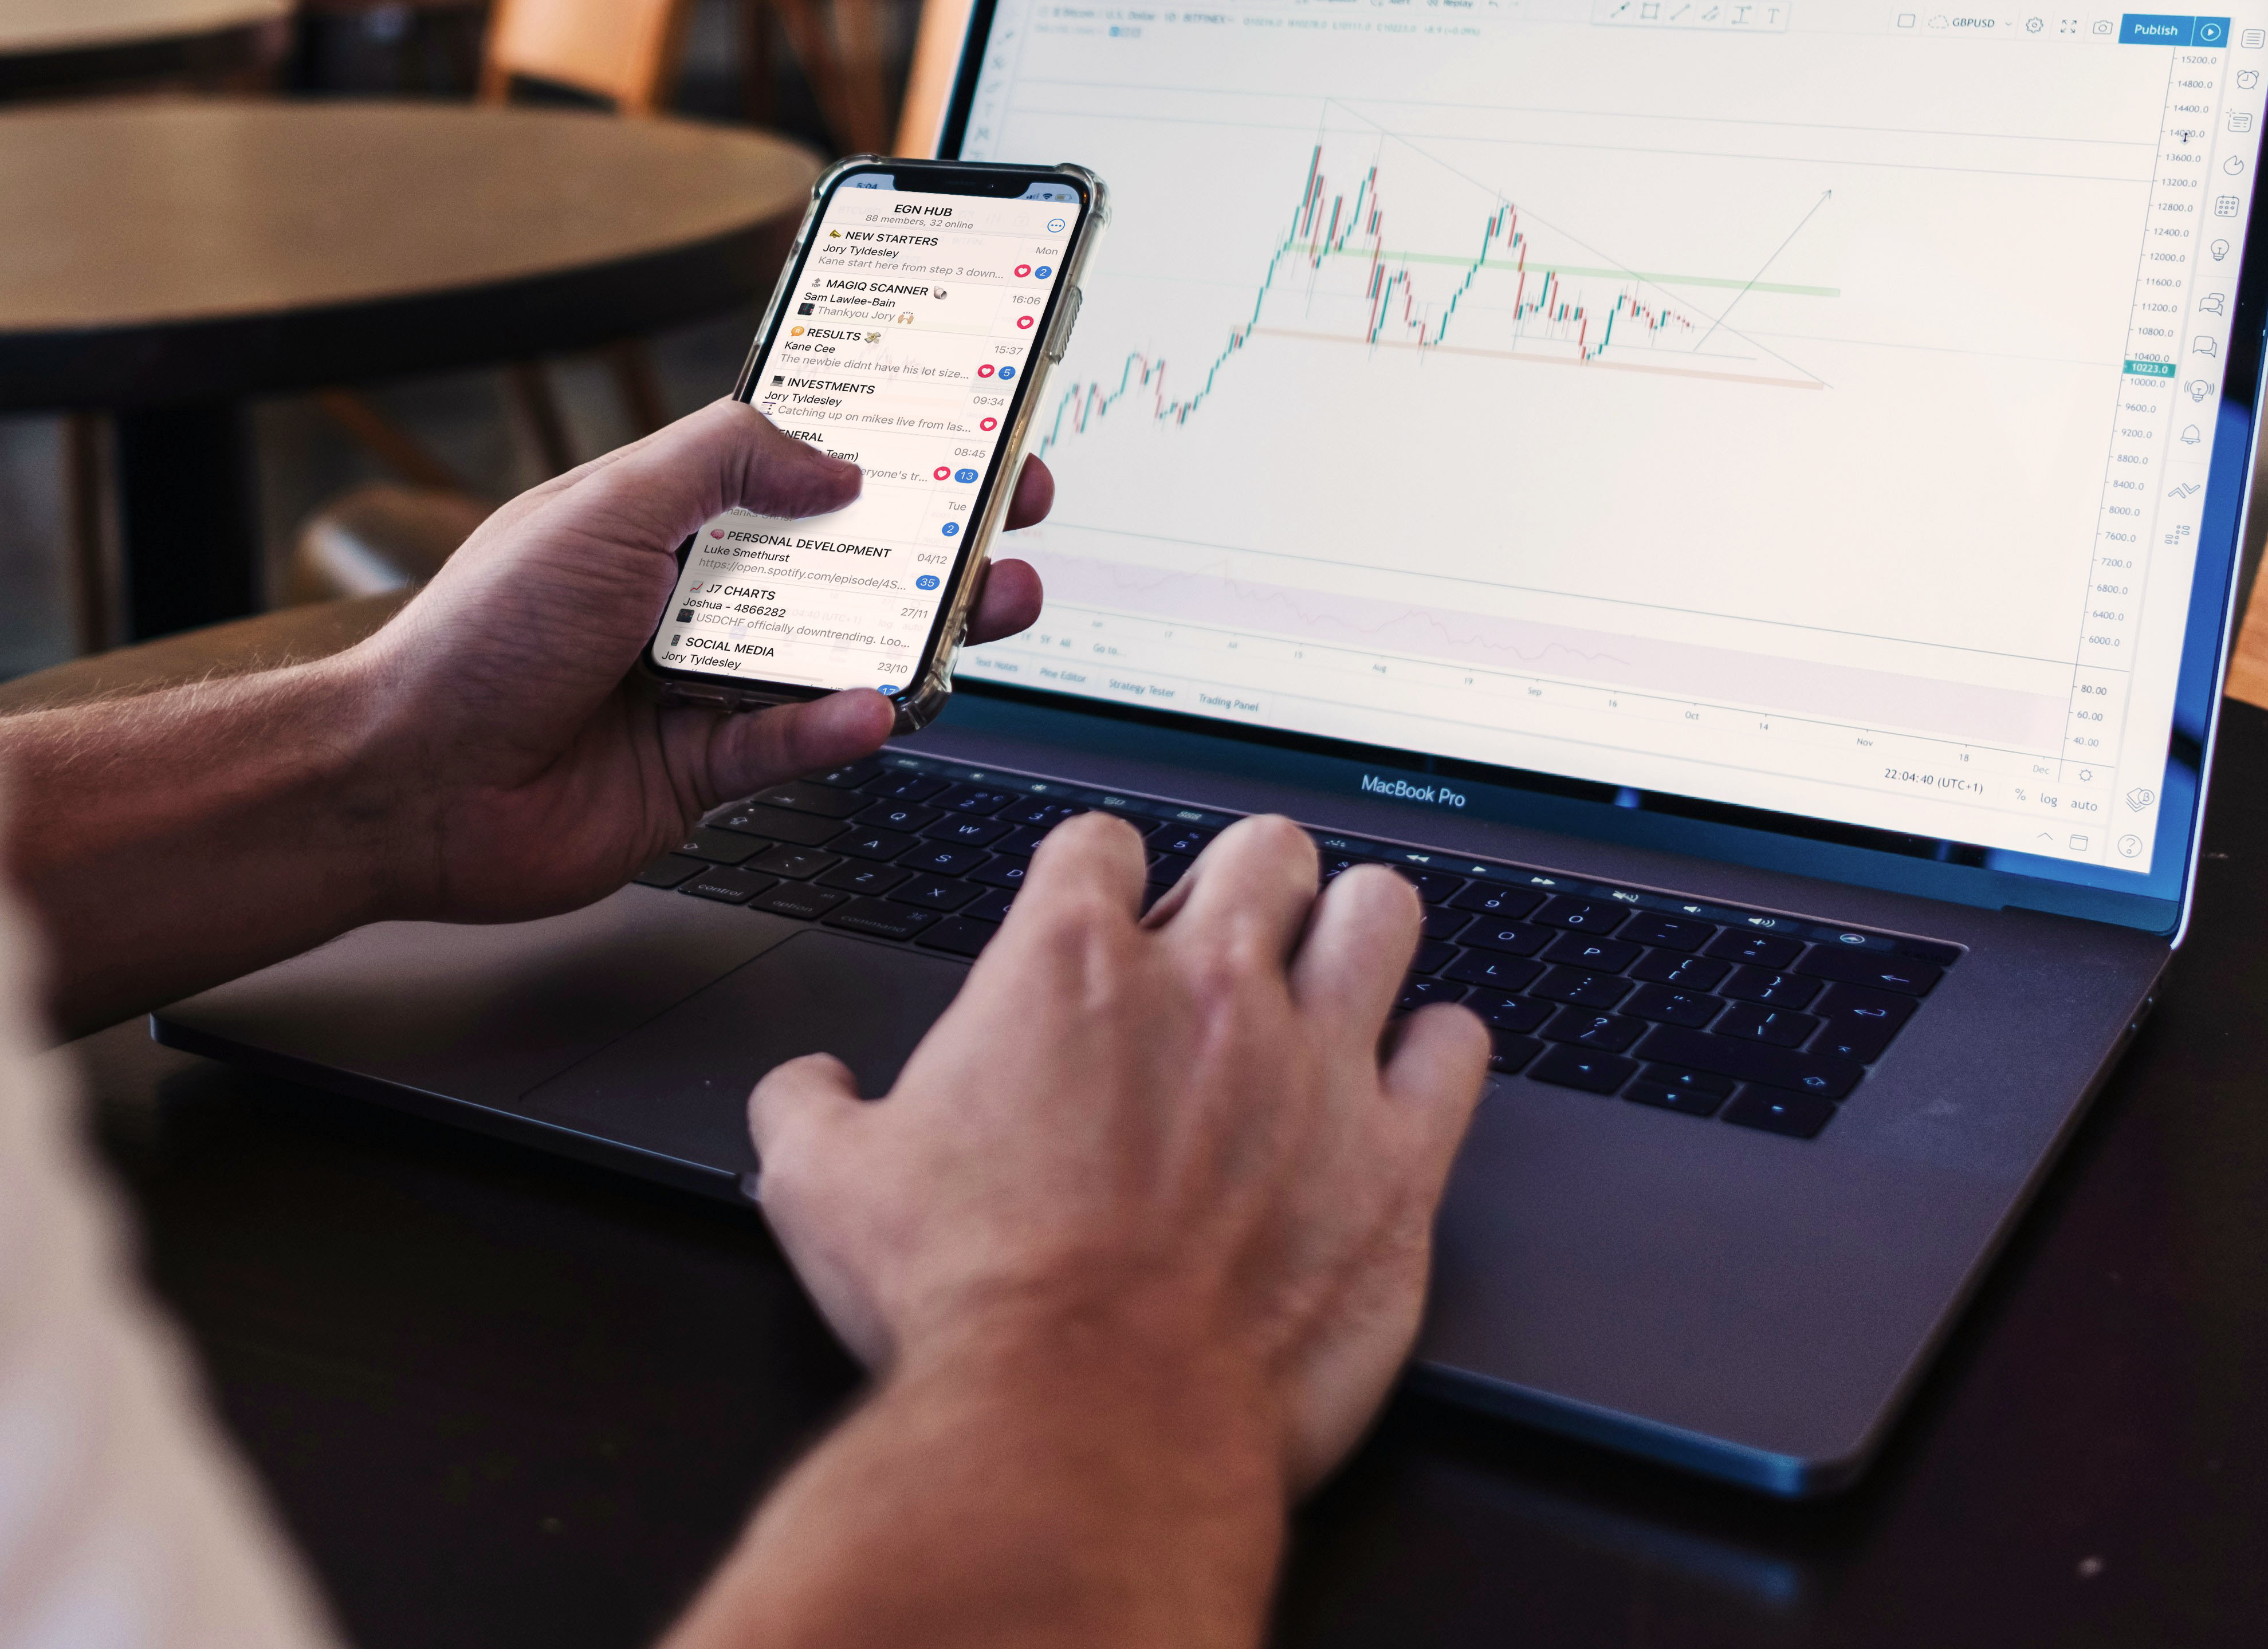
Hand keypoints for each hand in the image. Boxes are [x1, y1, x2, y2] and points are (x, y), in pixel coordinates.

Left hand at [343, 399, 1052, 927]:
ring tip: (992, 607)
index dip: (884, 447)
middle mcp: (693, 596)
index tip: (966, 427)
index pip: (797, 466)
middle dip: (938, 539)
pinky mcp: (702, 773)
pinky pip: (792, 746)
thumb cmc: (479, 635)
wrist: (406, 780)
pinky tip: (872, 708)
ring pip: (839, 655)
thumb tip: (834, 463)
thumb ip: (725, 461)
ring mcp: (702, 684)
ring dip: (921, 633)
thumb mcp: (606, 504)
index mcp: (667, 515)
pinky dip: (836, 729)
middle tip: (1016, 517)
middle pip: (844, 562)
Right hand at [747, 813, 1491, 1492]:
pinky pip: (1460, 1046)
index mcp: (1069, 967)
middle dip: (1247, 883)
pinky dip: (1436, 1053)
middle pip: (1264, 849)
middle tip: (1227, 943)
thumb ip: (809, 1110)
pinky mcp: (1398, 1159)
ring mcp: (1315, 1064)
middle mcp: (1206, 988)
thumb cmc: (969, 1307)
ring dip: (1355, 937)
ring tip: (1332, 979)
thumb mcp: (823, 1190)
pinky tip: (1404, 1079)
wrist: (1082, 1424)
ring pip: (1381, 912)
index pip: (1103, 842)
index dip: (1099, 876)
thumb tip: (808, 1092)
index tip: (1102, 916)